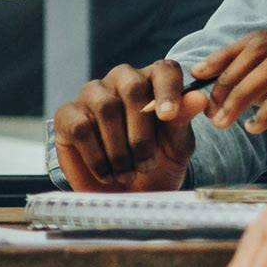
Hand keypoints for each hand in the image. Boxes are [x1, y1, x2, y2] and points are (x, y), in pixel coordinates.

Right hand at [51, 62, 197, 191]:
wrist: (125, 196)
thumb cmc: (155, 166)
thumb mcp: (176, 148)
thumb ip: (183, 121)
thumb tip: (199, 97)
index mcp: (153, 83)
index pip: (164, 69)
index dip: (168, 90)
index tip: (168, 116)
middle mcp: (121, 81)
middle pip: (132, 86)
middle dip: (142, 130)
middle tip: (147, 164)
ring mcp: (92, 95)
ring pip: (106, 107)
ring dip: (120, 149)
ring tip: (127, 173)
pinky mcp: (67, 115)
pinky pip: (82, 127)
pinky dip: (98, 157)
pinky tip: (107, 173)